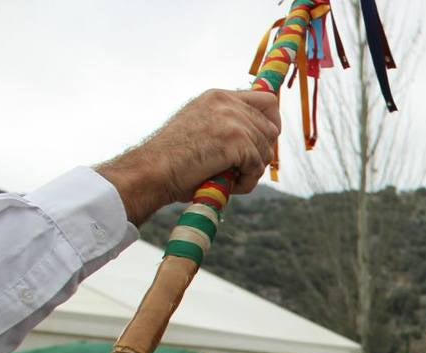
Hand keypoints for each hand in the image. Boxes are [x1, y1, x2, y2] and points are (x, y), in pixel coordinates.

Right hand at [95, 89, 281, 225]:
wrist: (153, 169)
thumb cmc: (174, 158)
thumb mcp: (202, 128)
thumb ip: (227, 124)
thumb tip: (260, 138)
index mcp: (218, 97)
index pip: (266, 101)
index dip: (272, 122)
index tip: (265, 142)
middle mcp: (227, 103)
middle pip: (272, 129)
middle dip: (261, 153)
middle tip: (240, 168)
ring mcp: (233, 119)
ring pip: (266, 151)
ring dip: (251, 171)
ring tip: (227, 177)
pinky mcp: (237, 140)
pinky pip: (257, 168)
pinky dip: (245, 182)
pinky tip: (226, 183)